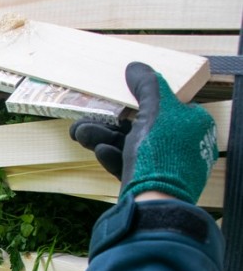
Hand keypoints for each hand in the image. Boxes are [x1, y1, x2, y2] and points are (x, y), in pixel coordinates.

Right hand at [69, 62, 218, 203]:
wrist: (153, 204)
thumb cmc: (160, 154)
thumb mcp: (155, 110)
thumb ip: (146, 85)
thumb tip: (135, 66)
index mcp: (192, 125)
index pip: (164, 104)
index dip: (138, 99)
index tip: (115, 97)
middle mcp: (181, 145)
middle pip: (139, 126)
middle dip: (107, 122)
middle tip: (84, 119)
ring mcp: (164, 166)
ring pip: (128, 146)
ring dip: (102, 137)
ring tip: (78, 134)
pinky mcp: (148, 183)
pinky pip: (129, 165)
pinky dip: (113, 157)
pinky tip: (100, 152)